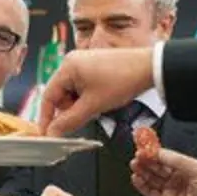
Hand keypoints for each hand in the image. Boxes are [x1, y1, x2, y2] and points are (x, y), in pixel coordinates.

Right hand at [38, 47, 154, 136]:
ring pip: (73, 93)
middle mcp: (72, 62)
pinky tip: (101, 99)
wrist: (149, 68)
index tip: (48, 133)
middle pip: (60, 95)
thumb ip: (69, 121)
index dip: (47, 118)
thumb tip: (53, 133)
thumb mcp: (93, 106)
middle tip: (85, 117)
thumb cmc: (122, 80)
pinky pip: (82, 86)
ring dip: (81, 104)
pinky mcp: (93, 66)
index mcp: (67, 67)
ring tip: (98, 105)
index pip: (48, 97)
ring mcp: (83, 62)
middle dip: (70, 110)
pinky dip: (88, 97)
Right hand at [129, 149, 196, 195]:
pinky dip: (141, 186)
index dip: (154, 153)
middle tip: (137, 156)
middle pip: (156, 167)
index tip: (144, 149)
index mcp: (185, 168)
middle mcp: (176, 178)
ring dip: (142, 171)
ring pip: (151, 178)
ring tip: (134, 165)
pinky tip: (136, 178)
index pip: (166, 157)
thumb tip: (159, 152)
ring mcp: (170, 190)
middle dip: (146, 161)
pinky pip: (150, 192)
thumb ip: (176, 160)